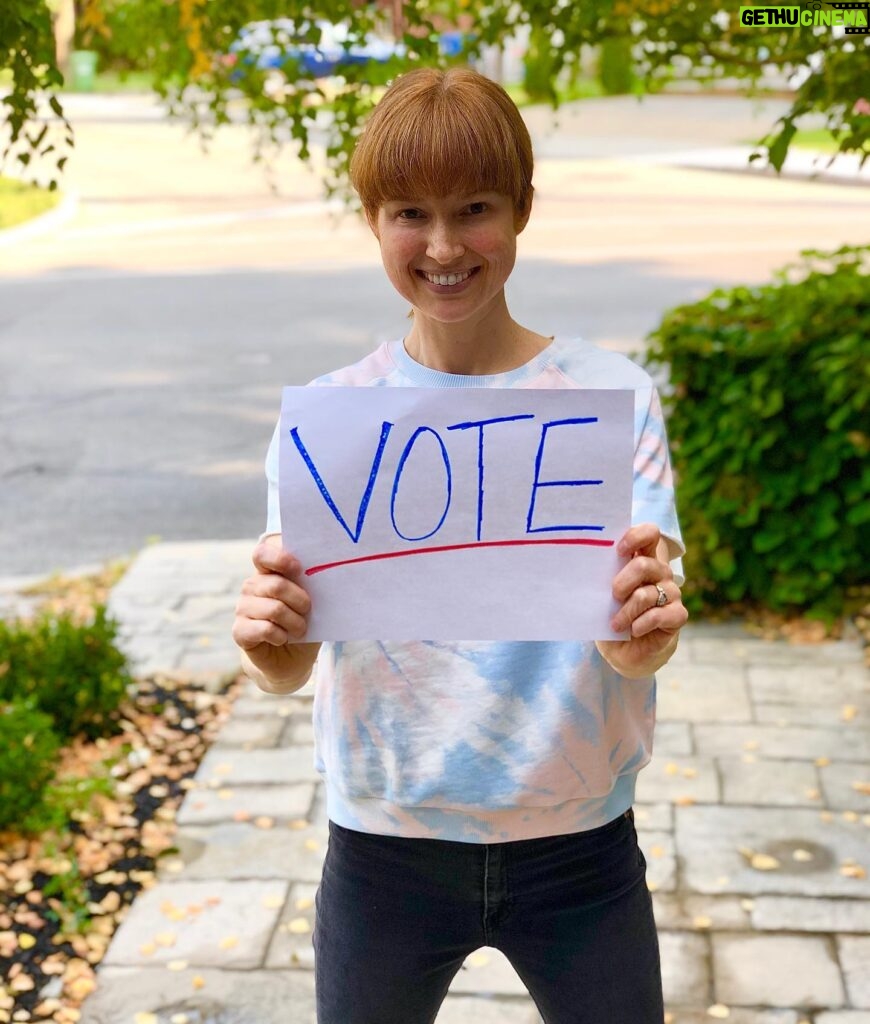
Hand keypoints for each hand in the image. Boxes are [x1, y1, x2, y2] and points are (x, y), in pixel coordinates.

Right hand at [232, 538, 316, 684]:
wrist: (290, 659)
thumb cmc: (301, 622)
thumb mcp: (310, 601)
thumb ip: (309, 585)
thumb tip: (323, 571)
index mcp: (267, 573)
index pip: (262, 554)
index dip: (280, 558)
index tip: (299, 568)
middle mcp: (251, 587)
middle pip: (276, 585)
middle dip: (300, 600)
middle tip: (308, 610)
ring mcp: (243, 608)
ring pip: (274, 609)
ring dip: (295, 622)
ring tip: (300, 629)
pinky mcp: (239, 631)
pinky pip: (265, 629)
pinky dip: (281, 636)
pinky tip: (283, 639)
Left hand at [595, 523, 687, 677]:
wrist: (623, 649)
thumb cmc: (612, 614)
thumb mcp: (603, 593)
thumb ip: (603, 576)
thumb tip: (583, 562)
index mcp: (644, 559)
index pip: (650, 534)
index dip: (636, 537)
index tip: (618, 551)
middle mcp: (661, 572)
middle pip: (644, 565)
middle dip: (622, 582)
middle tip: (612, 596)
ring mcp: (672, 593)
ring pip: (647, 594)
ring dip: (626, 611)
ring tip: (615, 623)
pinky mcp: (677, 615)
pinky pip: (659, 615)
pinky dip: (641, 624)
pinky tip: (633, 630)